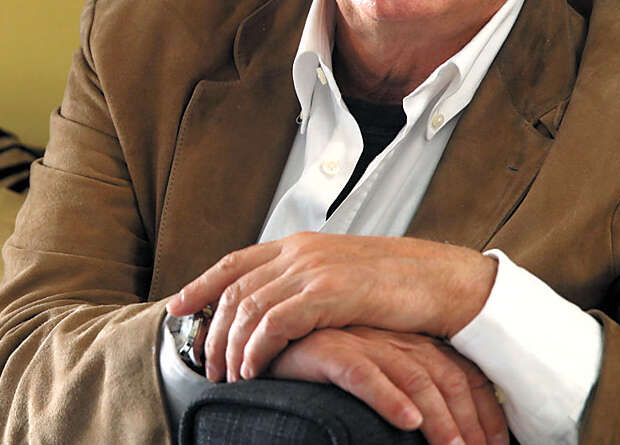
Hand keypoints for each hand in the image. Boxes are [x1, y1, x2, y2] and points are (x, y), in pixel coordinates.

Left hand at [167, 232, 496, 381]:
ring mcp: (314, 269)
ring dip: (230, 345)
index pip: (235, 261)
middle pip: (233, 287)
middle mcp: (301, 251)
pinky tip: (254, 370)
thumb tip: (284, 310)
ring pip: (248, 306)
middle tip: (202, 361)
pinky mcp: (330, 293)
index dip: (200, 283)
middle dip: (210, 327)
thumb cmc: (400, 285)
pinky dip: (258, 349)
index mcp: (301, 244)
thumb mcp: (344, 277)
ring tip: (226, 375)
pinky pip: (276, 323)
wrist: (443, 281)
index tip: (176, 307)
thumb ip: (310, 286)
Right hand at [267, 326, 507, 444]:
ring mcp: (363, 340)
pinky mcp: (328, 347)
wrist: (269, 338)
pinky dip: (388, 397)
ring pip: (414, 376)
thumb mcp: (378, 374)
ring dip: (439, 418)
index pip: (464, 374)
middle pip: (447, 377)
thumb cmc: (324, 363)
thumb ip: (407, 392)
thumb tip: (444, 432)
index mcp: (412, 342)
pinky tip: (405, 421)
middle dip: (471, 423)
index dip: (486, 413)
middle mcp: (393, 338)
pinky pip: (363, 372)